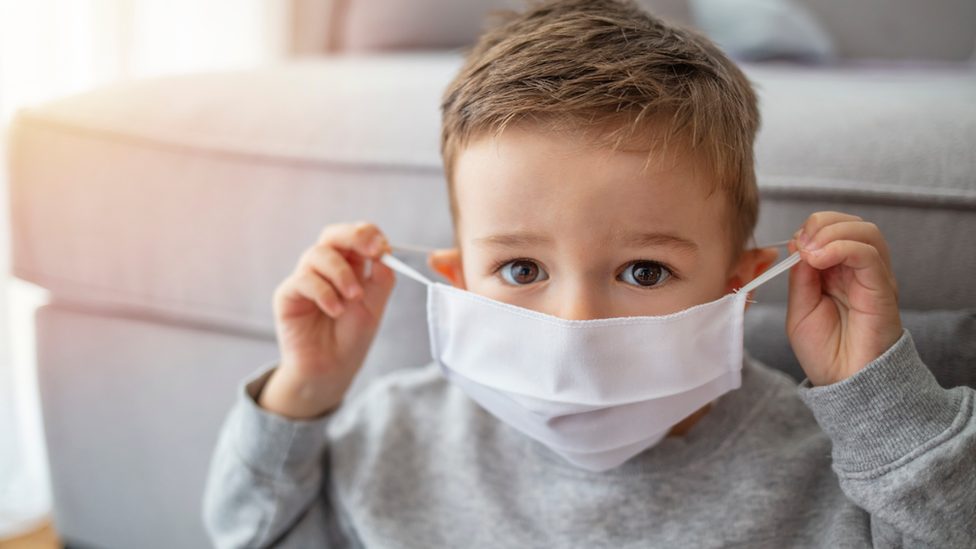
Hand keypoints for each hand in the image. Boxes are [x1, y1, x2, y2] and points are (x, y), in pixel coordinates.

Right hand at [259, 222, 394, 417]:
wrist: (332, 369)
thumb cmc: (352, 337)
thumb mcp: (374, 306)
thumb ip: (381, 279)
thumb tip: (386, 251)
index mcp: (350, 265)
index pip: (356, 235)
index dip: (368, 234)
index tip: (383, 246)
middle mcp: (325, 267)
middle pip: (333, 235)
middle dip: (353, 237)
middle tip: (372, 251)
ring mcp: (305, 278)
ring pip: (318, 254)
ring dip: (341, 273)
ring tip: (353, 297)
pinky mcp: (288, 294)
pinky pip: (303, 280)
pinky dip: (324, 293)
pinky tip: (335, 310)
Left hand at [786, 212, 902, 385]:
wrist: (844, 383)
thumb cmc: (824, 351)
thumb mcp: (799, 308)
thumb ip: (800, 276)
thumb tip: (799, 243)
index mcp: (837, 272)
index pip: (831, 229)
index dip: (810, 229)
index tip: (793, 245)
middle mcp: (859, 271)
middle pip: (850, 223)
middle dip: (821, 224)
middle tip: (802, 245)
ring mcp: (873, 278)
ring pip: (865, 232)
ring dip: (832, 232)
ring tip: (811, 253)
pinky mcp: (882, 288)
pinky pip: (869, 254)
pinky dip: (843, 247)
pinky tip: (820, 259)